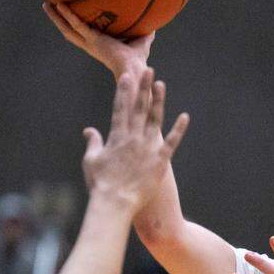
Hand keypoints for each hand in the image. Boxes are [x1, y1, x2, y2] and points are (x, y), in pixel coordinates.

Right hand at [43, 2, 155, 80]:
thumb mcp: (142, 41)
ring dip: (56, 17)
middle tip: (48, 6)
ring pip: (67, 28)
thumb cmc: (139, 60)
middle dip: (58, 20)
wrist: (135, 69)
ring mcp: (90, 43)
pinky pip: (77, 24)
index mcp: (98, 46)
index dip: (72, 26)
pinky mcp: (93, 40)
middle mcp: (91, 45)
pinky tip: (60, 4)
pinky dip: (67, 15)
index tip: (65, 17)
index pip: (81, 35)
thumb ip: (146, 33)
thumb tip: (155, 23)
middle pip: (69, 31)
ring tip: (46, 4)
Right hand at [81, 68, 189, 213]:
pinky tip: (185, 117)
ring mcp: (147, 148)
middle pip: (139, 108)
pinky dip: (178, 129)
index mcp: (116, 136)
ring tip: (161, 84)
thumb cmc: (100, 184)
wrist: (115, 203)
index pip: (120, 108)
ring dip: (158, 101)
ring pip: (155, 120)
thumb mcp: (91, 160)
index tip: (127, 76)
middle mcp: (132, 138)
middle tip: (147, 70)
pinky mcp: (160, 161)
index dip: (124, 91)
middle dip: (143, 87)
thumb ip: (93, 143)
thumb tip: (89, 131)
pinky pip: (171, 142)